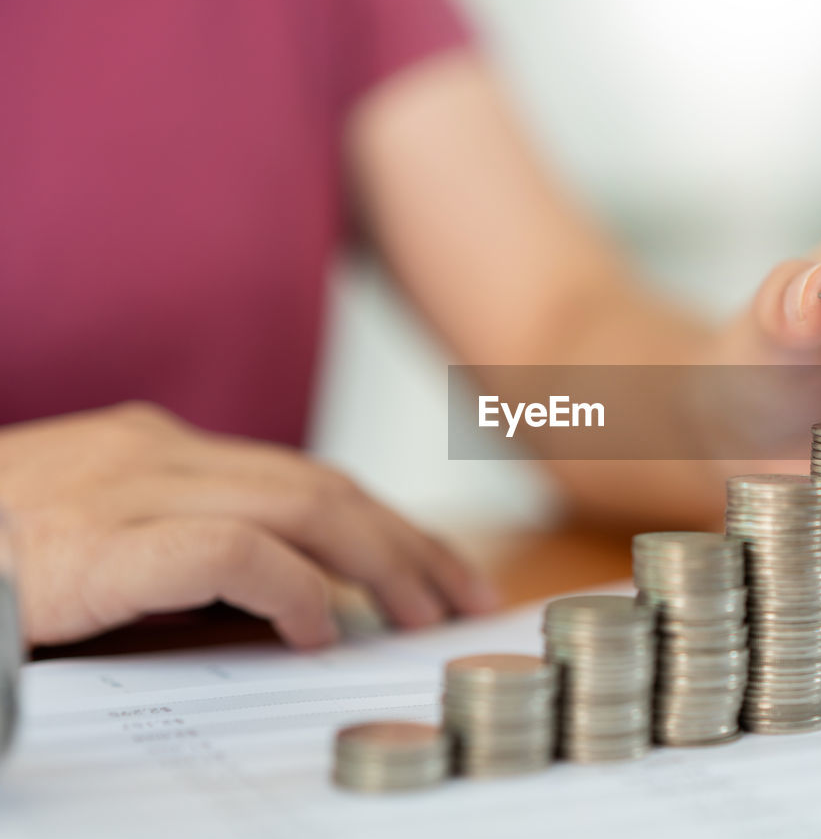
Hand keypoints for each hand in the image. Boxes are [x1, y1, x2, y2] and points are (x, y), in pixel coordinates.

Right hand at [0, 403, 498, 647]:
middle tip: (464, 594)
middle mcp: (159, 453)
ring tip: (426, 614)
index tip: (440, 568)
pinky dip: (290, 587)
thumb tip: (291, 603)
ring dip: (380, 561)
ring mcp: (130, 489)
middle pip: (323, 487)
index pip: (306, 478)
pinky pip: (228, 552)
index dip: (386, 524)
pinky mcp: (100, 542)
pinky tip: (323, 629)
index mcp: (160, 450)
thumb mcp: (97, 543)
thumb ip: (183, 554)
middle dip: (407, 541)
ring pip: (300, 506)